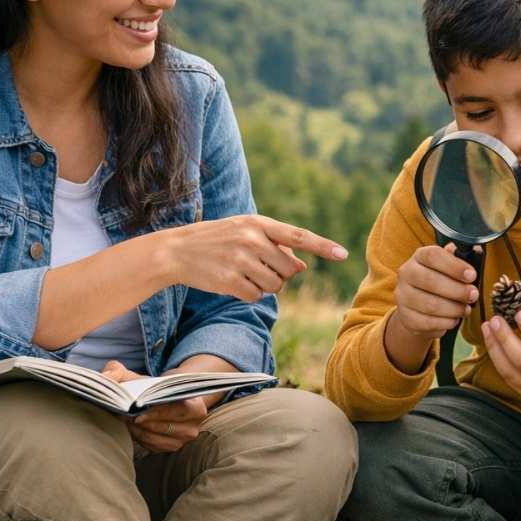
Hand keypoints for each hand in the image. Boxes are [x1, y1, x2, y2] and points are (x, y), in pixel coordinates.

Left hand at [102, 360, 206, 452]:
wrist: (167, 397)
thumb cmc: (153, 387)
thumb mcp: (138, 376)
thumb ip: (119, 371)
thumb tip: (105, 378)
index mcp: (196, 407)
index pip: (176, 411)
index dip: (155, 411)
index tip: (135, 410)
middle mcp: (193, 426)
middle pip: (162, 426)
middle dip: (140, 421)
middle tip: (122, 414)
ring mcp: (182, 440)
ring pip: (154, 438)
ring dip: (137, 430)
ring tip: (124, 420)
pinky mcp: (170, 448)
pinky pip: (150, 446)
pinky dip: (138, 437)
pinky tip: (131, 427)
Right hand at [161, 215, 346, 301]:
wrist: (176, 250)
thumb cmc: (218, 240)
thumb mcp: (246, 233)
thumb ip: (276, 246)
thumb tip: (302, 266)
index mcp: (259, 224)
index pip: (299, 237)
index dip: (323, 247)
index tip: (343, 255)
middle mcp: (251, 240)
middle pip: (289, 270)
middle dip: (280, 275)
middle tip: (258, 267)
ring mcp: (240, 260)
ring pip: (275, 286)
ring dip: (265, 286)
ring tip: (243, 273)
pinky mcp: (229, 280)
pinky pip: (256, 296)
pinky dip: (249, 294)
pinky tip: (233, 282)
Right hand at [391, 243, 478, 342]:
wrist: (419, 307)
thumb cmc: (439, 282)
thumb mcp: (448, 268)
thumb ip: (459, 260)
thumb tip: (475, 250)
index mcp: (419, 257)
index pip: (433, 255)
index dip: (454, 266)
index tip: (472, 275)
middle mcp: (407, 274)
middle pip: (431, 281)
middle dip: (457, 290)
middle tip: (473, 295)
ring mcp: (403, 296)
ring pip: (430, 304)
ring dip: (454, 308)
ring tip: (466, 309)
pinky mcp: (405, 317)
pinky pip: (428, 322)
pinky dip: (446, 322)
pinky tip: (455, 319)